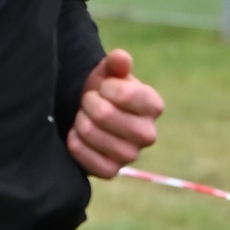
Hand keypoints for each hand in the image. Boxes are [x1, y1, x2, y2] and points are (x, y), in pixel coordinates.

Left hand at [66, 47, 163, 177]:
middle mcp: (148, 134)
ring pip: (93, 135)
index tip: (101, 87)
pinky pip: (89, 160)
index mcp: (153, 105)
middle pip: (105, 115)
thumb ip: (116, 64)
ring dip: (80, 122)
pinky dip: (76, 144)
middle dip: (88, 104)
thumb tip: (120, 57)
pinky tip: (76, 135)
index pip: (126, 94)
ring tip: (83, 117)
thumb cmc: (103, 92)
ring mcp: (131, 155)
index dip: (105, 88)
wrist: (89, 115)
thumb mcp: (109, 73)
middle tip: (88, 102)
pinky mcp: (112, 171)